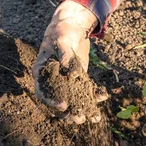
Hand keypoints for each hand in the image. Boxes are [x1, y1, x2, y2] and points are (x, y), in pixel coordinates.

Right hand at [33, 0, 105, 121]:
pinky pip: (84, 90)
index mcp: (41, 71)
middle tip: (80, 119)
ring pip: (72, 99)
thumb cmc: (63, 30)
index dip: (51, 102)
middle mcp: (52, 79)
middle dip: (69, 112)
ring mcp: (66, 80)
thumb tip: (72, 75)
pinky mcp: (78, 78)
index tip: (64, 106)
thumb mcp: (63, 39)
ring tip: (93, 118)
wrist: (72, 25)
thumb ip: (66, 56)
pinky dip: (94, 95)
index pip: (42, 91)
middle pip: (58, 100)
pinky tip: (103, 97)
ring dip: (82, 108)